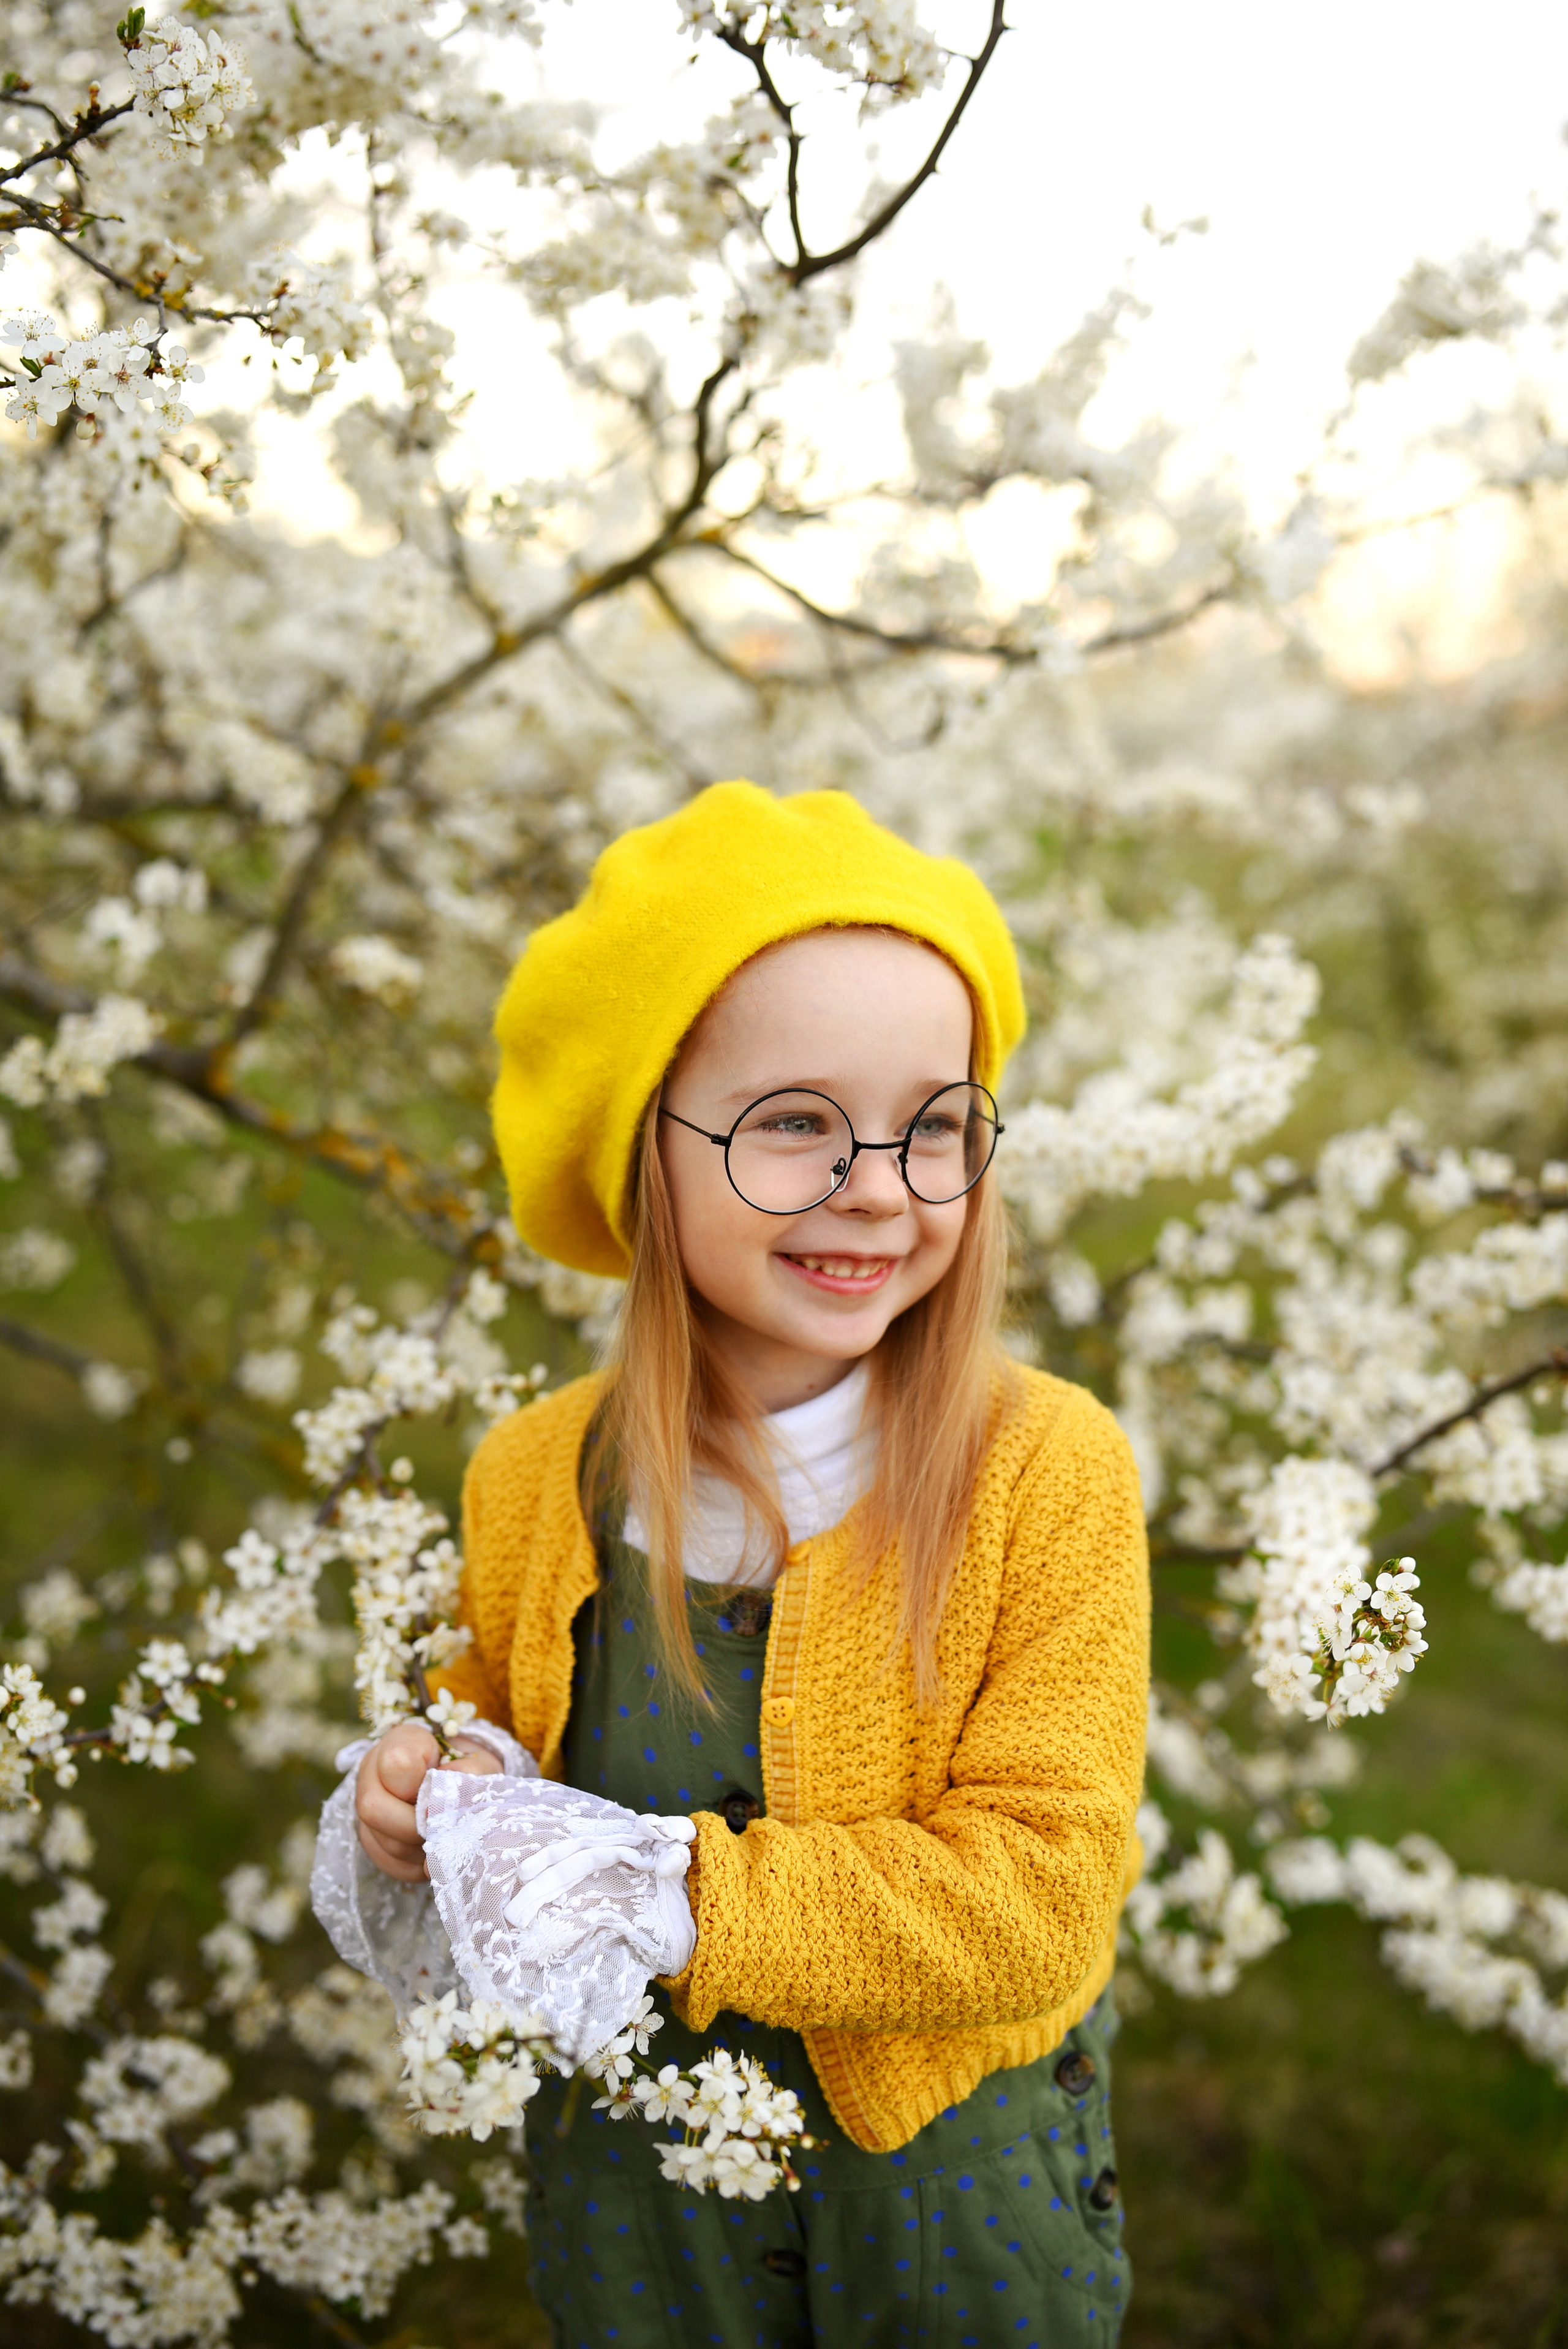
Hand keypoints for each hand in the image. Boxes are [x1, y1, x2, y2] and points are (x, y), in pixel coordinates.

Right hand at [356, 1724, 503, 1881]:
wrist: (460, 1784)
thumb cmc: (469, 1770)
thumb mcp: (481, 1764)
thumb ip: (472, 1773)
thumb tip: (448, 1799)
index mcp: (400, 1743)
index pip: (395, 1762)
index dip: (422, 1782)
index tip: (443, 1785)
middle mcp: (371, 1773)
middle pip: (374, 1809)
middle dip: (417, 1826)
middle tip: (446, 1824)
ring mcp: (366, 1809)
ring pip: (384, 1842)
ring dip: (423, 1848)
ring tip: (447, 1837)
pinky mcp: (372, 1840)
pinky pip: (390, 1863)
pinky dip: (418, 1864)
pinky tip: (435, 1849)